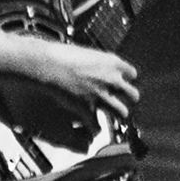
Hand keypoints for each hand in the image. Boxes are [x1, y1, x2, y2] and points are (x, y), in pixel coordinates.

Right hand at [21, 39, 140, 120]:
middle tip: (126, 99)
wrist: (46, 63)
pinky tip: (94, 127)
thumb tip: (99, 69)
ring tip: (118, 114)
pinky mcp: (86, 106)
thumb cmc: (61, 54)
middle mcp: (111, 79)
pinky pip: (96, 123)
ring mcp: (100, 94)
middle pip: (133, 94)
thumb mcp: (87, 53)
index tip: (123, 80)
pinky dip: (95, 127)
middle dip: (130, 98)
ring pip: (122, 111)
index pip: (132, 73)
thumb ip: (98, 63)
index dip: (127, 78)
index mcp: (113, 62)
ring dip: (119, 113)